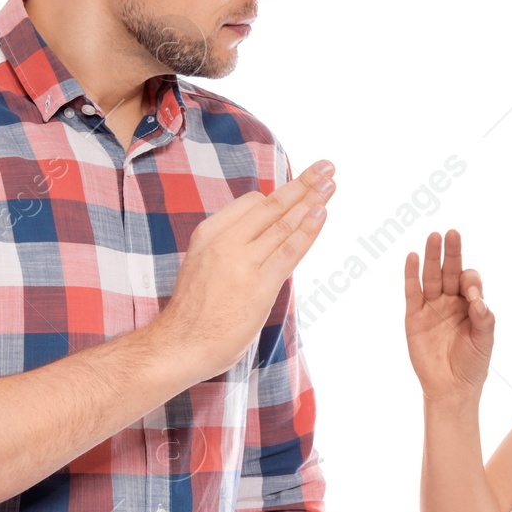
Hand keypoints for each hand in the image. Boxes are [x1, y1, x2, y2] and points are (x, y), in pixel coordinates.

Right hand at [160, 159, 335, 378]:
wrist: (180, 344)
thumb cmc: (194, 310)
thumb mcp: (203, 263)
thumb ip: (230, 247)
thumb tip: (264, 237)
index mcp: (210, 233)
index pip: (252, 203)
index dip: (280, 196)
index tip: (302, 187)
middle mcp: (227, 241)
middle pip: (272, 205)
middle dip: (303, 184)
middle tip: (327, 167)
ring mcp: (244, 262)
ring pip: (284, 224)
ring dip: (312, 200)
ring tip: (331, 183)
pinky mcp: (260, 285)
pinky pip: (289, 250)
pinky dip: (308, 230)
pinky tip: (322, 214)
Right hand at [404, 228, 493, 403]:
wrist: (451, 388)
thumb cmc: (472, 363)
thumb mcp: (485, 341)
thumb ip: (484, 319)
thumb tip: (478, 300)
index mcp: (470, 303)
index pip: (470, 281)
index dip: (472, 282)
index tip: (472, 296)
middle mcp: (450, 301)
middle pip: (450, 271)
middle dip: (451, 253)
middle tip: (452, 233)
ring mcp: (431, 307)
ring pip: (431, 277)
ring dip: (431, 257)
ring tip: (433, 237)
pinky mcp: (414, 317)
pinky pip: (412, 292)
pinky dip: (411, 275)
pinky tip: (412, 257)